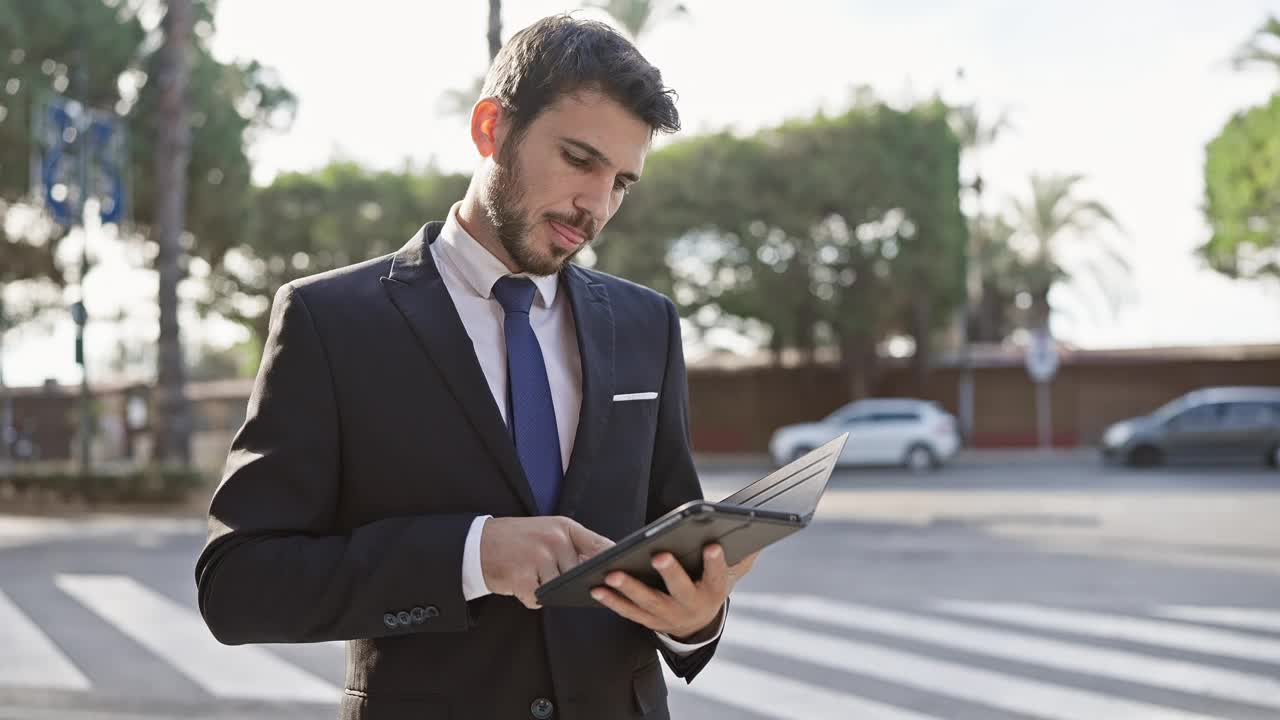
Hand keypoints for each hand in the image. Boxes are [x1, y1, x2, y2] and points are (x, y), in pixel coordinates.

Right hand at [480, 516, 614, 608]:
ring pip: (558, 589)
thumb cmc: (518, 540)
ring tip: (529, 573)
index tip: (624, 573)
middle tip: (546, 572)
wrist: (477, 543)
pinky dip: (529, 597)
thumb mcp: (549, 531)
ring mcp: (538, 558)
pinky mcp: (523, 578)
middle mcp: (555, 540)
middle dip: (568, 581)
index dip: (614, 563)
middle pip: (579, 575)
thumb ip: (575, 546)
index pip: (601, 546)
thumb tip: (604, 569)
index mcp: (565, 527)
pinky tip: (518, 582)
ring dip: (545, 589)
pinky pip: (537, 599)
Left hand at [590, 544, 759, 640]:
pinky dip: (612, 601)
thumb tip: (755, 538)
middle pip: (681, 590)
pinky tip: (597, 588)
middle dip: (671, 573)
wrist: (698, 625)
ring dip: (630, 589)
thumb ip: (742, 557)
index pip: (718, 577)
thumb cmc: (710, 586)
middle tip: (659, 555)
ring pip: (648, 603)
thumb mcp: (731, 574)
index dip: (716, 563)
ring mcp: (668, 616)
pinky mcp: (648, 621)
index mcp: (713, 592)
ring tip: (612, 574)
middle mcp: (690, 606)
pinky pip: (628, 612)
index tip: (713, 545)